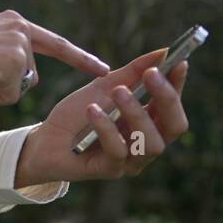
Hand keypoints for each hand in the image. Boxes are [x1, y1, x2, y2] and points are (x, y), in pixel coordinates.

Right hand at [0, 10, 108, 104]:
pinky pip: (9, 97)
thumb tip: (20, 82)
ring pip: (19, 88)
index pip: (54, 43)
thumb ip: (1, 59)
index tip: (104, 69)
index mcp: (12, 22)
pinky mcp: (15, 62)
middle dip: (3, 86)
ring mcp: (20, 44)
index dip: (80, 58)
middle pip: (29, 77)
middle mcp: (21, 28)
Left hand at [15, 48, 190, 186]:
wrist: (44, 140)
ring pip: (150, 142)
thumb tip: (163, 52)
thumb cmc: (76, 116)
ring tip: (117, 91)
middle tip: (150, 74)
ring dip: (136, 112)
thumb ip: (133, 72)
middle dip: (166, 98)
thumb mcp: (104, 87)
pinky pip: (118, 151)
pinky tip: (92, 110)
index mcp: (149, 123)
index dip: (178, 85)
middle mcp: (145, 144)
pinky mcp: (110, 170)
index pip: (173, 105)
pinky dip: (107, 127)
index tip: (178, 62)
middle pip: (174, 126)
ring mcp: (131, 161)